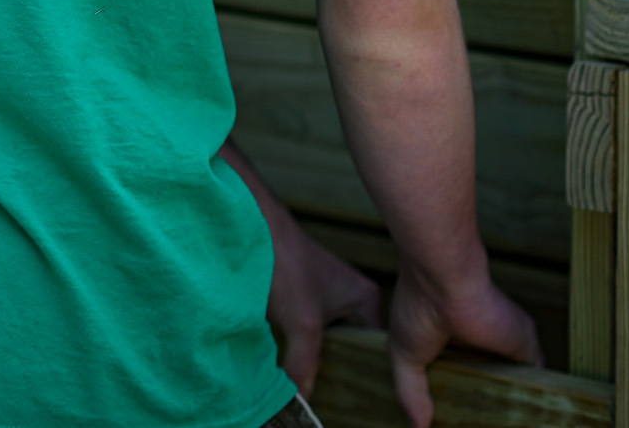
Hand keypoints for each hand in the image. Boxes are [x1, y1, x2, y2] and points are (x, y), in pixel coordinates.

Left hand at [268, 223, 382, 395]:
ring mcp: (326, 297)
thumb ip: (305, 365)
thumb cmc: (285, 264)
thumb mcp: (301, 323)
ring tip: (314, 385)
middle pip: (352, 349)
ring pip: (327, 342)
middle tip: (335, 398)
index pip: (378, 351)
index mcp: (367, 301)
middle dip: (341, 371)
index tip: (359, 400)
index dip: (368, 376)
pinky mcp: (301, 298)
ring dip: (317, 359)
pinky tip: (293, 364)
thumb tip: (302, 403)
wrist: (250, 225)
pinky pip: (308, 332)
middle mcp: (352, 299)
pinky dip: (300, 347)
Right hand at [386, 272, 541, 426]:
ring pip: (512, 385)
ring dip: (509, 405)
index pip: (460, 378)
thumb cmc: (417, 307)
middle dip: (485, 406)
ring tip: (502, 426)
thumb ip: (411, 393)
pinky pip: (536, 381)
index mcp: (450, 344)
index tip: (454, 421)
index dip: (458, 399)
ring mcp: (504, 347)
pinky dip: (531, 400)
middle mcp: (480, 345)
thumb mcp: (403, 356)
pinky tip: (524, 419)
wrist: (444, 280)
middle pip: (488, 384)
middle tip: (478, 426)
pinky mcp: (526, 348)